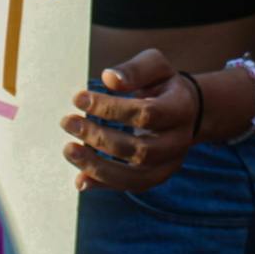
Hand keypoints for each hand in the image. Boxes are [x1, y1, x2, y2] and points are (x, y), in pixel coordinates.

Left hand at [60, 49, 199, 193]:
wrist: (186, 110)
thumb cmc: (163, 84)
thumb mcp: (155, 66)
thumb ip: (135, 70)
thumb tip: (109, 78)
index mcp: (180, 108)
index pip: (145, 114)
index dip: (110, 108)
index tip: (78, 98)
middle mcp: (179, 141)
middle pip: (139, 149)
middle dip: (99, 138)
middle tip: (68, 122)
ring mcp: (169, 163)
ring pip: (135, 176)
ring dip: (98, 166)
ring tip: (69, 150)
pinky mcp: (157, 177)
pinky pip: (130, 187)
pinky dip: (103, 185)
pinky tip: (79, 179)